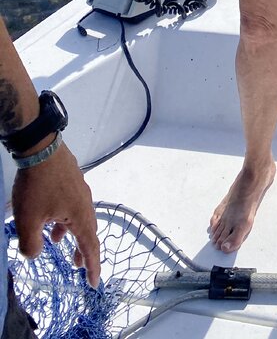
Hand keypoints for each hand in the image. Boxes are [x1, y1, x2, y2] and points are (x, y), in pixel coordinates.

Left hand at [12, 140, 100, 287]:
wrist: (41, 148)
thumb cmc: (37, 186)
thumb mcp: (28, 221)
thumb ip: (31, 245)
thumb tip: (36, 252)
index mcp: (79, 216)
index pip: (90, 247)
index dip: (92, 267)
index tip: (93, 283)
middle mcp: (85, 203)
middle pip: (89, 232)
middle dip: (83, 251)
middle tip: (78, 267)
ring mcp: (80, 190)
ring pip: (80, 218)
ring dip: (71, 233)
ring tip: (56, 242)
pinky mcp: (73, 181)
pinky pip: (73, 206)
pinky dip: (65, 219)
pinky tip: (49, 217)